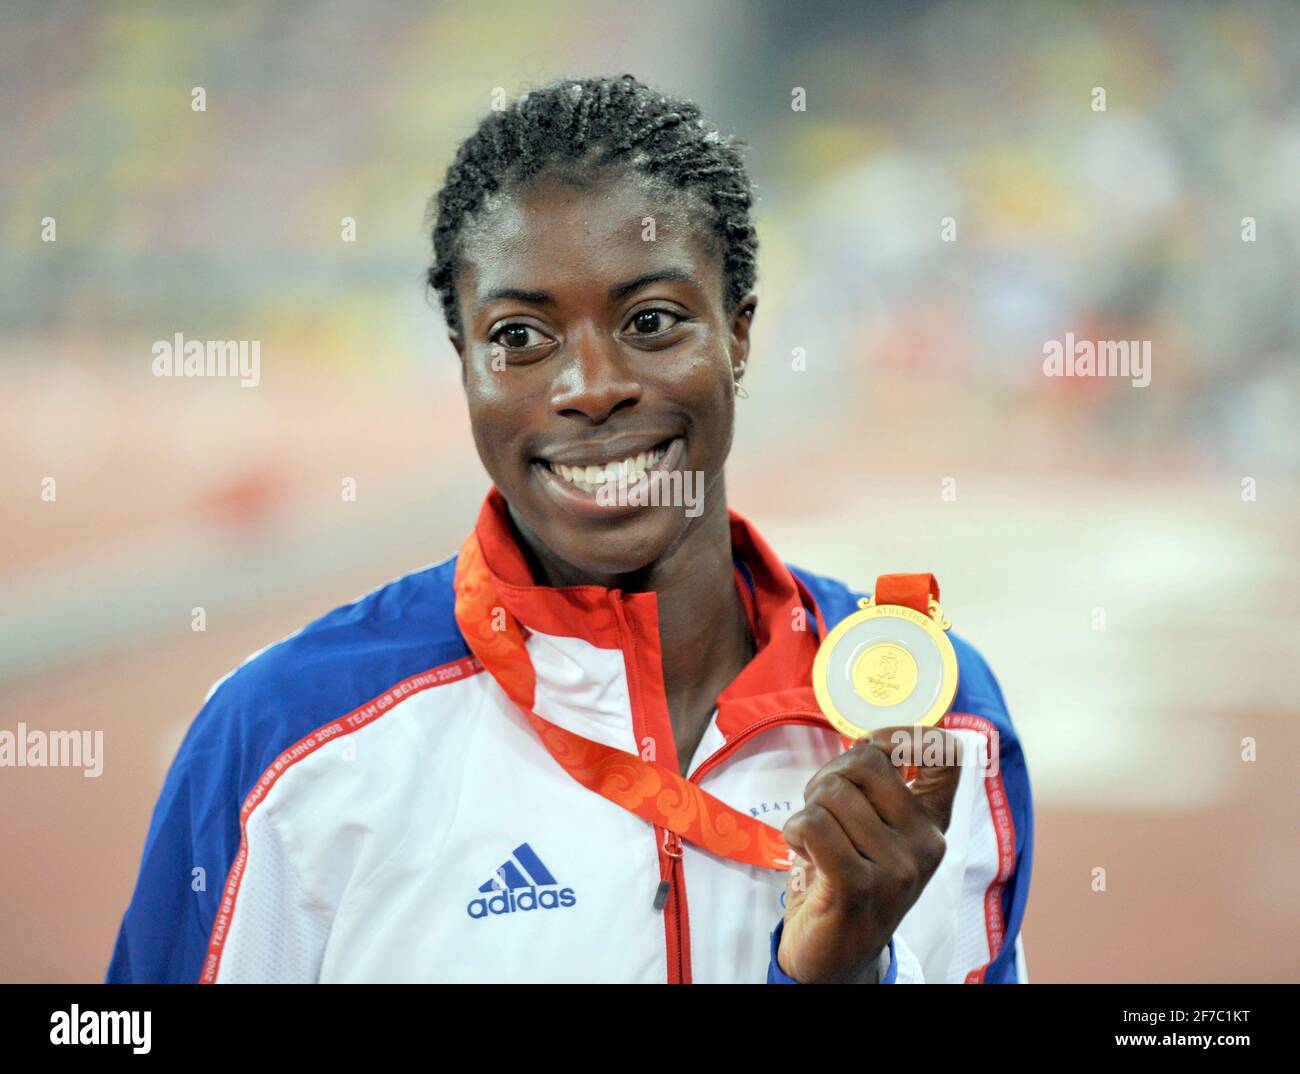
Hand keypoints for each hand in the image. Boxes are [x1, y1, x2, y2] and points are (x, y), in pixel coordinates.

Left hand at [777, 726, 961, 982]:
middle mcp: (924, 844)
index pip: (944, 754)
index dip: (898, 734)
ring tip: (815, 840)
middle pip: (865, 761)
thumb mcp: (878, 835)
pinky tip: (803, 852)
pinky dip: (795, 831)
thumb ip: (882, 790)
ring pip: (831, 793)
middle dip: (829, 774)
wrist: (836, 958)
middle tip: (821, 806)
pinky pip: (813, 824)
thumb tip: (870, 740)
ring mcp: (895, 868)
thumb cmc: (849, 881)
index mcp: (932, 825)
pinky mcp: (858, 887)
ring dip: (808, 809)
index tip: (868, 749)